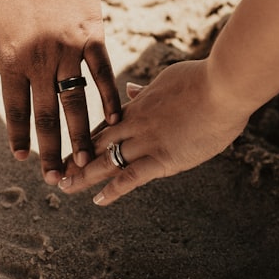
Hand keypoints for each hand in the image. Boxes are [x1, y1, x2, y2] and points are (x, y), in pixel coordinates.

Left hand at [0, 0, 121, 183]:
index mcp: (11, 58)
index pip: (15, 107)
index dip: (17, 136)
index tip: (20, 159)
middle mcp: (40, 60)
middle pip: (46, 114)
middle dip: (50, 149)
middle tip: (57, 178)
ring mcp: (69, 48)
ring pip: (76, 101)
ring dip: (81, 134)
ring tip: (87, 160)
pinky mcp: (93, 34)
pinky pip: (102, 72)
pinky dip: (108, 97)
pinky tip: (114, 119)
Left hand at [57, 59, 250, 204]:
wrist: (224, 86)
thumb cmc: (204, 79)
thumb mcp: (168, 78)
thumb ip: (147, 89)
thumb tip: (131, 89)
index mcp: (138, 107)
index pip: (104, 126)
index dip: (84, 140)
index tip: (71, 150)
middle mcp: (136, 125)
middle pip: (96, 144)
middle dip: (75, 159)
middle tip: (54, 171)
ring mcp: (147, 142)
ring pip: (105, 161)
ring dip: (83, 176)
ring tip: (64, 188)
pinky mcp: (163, 158)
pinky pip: (131, 177)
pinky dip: (113, 190)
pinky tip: (98, 200)